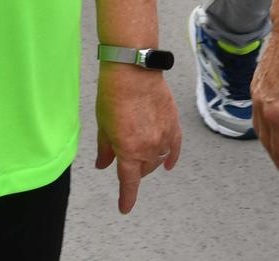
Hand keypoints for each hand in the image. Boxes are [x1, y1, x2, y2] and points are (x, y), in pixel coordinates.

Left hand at [93, 65, 179, 214]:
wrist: (134, 70)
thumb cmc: (113, 95)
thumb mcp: (103, 125)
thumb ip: (105, 149)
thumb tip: (103, 165)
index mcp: (129, 151)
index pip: (128, 183)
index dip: (126, 198)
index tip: (124, 208)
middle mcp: (149, 148)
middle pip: (143, 170)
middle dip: (134, 170)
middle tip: (124, 161)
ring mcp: (164, 137)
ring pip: (158, 160)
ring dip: (150, 162)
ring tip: (142, 156)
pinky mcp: (174, 125)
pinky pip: (175, 148)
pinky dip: (172, 157)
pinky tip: (169, 164)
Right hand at [251, 28, 278, 181]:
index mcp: (277, 114)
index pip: (278, 149)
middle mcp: (262, 107)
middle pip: (266, 141)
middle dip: (276, 157)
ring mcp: (256, 96)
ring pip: (259, 129)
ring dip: (269, 143)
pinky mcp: (255, 87)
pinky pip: (257, 115)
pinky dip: (264, 127)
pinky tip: (272, 126)